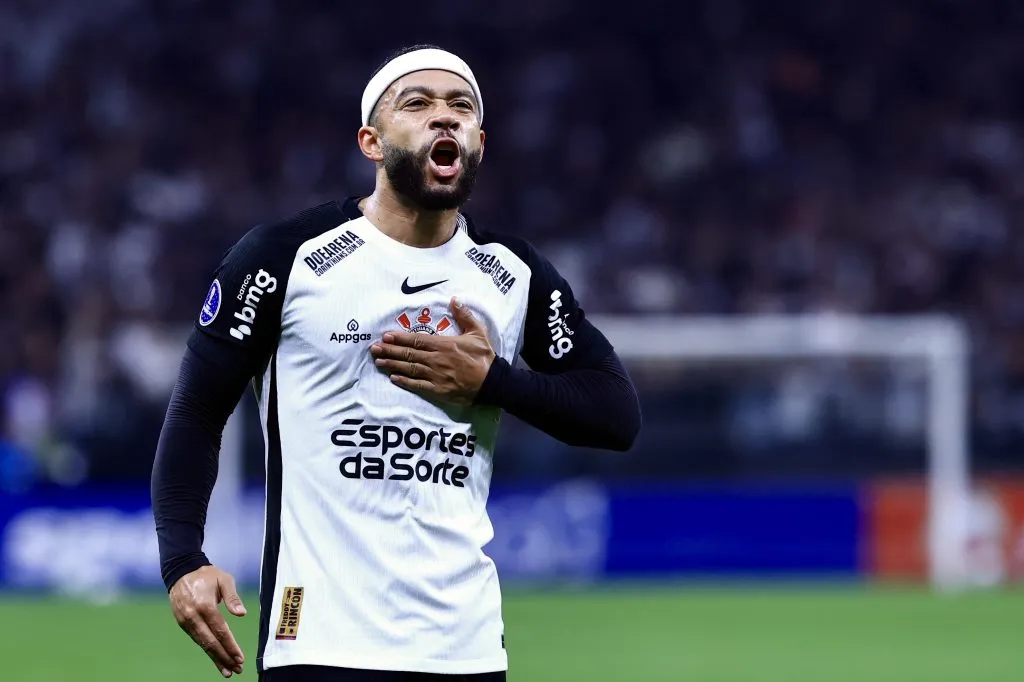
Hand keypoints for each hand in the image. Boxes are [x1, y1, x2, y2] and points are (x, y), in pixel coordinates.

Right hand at [169, 565, 246, 677]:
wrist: (181, 571)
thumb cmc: (207, 575)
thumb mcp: (224, 580)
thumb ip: (232, 597)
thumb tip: (242, 614)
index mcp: (204, 605)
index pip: (220, 631)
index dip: (230, 646)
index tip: (240, 657)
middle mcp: (193, 616)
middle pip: (210, 642)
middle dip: (224, 657)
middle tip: (236, 669)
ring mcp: (185, 621)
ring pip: (202, 644)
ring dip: (215, 658)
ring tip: (227, 670)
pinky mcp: (182, 623)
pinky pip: (197, 639)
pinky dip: (206, 650)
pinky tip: (215, 658)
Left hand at [371, 297, 494, 404]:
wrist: (492, 382)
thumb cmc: (484, 357)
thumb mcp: (478, 332)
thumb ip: (464, 316)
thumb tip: (454, 299)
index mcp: (443, 345)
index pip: (416, 340)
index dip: (400, 338)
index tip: (386, 336)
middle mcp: (435, 359)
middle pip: (408, 354)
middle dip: (390, 350)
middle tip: (373, 348)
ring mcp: (435, 375)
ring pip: (409, 368)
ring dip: (392, 364)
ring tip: (378, 361)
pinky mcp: (438, 389)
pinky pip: (417, 385)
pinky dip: (404, 381)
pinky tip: (393, 377)